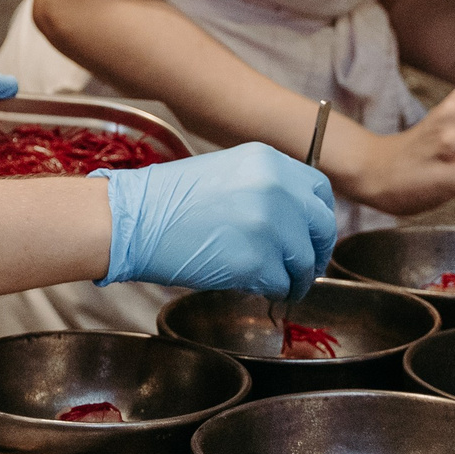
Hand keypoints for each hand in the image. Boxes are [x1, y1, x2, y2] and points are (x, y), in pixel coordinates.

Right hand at [100, 144, 336, 299]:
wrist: (132, 220)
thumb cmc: (169, 201)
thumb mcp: (227, 173)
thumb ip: (267, 188)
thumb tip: (295, 221)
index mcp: (269, 162)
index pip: (320, 192)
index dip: (319, 219)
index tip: (312, 237)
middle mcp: (277, 188)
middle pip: (322, 227)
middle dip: (317, 253)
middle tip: (305, 270)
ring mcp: (269, 225)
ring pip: (303, 262)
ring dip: (295, 279)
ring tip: (281, 287)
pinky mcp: (256, 261)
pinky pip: (280, 284)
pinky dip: (272, 291)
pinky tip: (255, 288)